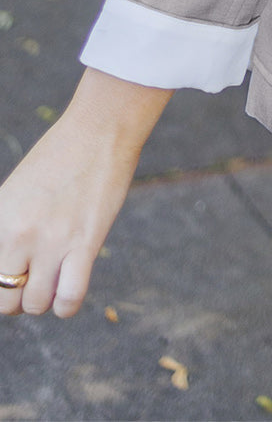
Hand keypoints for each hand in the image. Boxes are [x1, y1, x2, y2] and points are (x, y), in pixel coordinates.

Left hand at [0, 68, 172, 317]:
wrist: (99, 129)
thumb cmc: (60, 155)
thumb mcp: (16, 190)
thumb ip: (7, 229)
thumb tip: (10, 262)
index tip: (15, 272)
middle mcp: (18, 234)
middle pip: (5, 301)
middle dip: (17, 297)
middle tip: (33, 278)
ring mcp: (52, 241)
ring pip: (35, 305)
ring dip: (44, 298)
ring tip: (54, 277)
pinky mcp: (85, 243)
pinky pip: (68, 300)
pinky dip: (67, 304)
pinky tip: (70, 285)